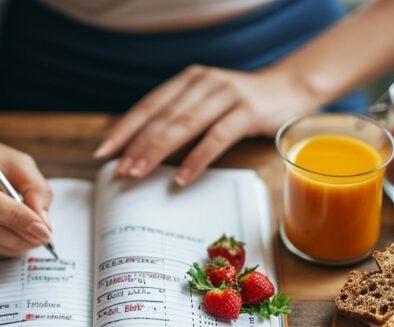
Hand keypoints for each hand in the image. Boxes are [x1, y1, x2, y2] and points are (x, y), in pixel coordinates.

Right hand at [0, 140, 52, 256]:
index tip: (42, 229)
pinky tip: (17, 239)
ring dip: (12, 245)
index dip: (14, 217)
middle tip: (43, 237)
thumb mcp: (22, 165)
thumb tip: (42, 224)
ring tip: (33, 239)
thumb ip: (36, 190)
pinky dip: (2, 246)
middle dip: (18, 235)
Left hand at [95, 65, 306, 184]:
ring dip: (157, 152)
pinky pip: (216, 137)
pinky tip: (182, 177)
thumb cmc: (241, 104)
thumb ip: (180, 118)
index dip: (124, 128)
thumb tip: (142, 151)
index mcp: (188, 80)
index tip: (103, 151)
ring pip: (183, 126)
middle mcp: (203, 83)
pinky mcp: (247, 111)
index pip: (148, 105)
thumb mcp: (206, 104)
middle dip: (136, 145)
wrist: (290, 89)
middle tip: (120, 170)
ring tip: (139, 173)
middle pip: (162, 118)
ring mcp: (226, 95)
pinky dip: (197, 159)